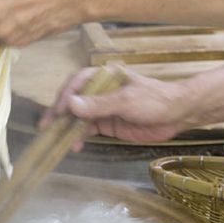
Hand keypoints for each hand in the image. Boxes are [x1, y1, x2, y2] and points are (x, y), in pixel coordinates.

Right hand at [39, 68, 200, 144]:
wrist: (177, 114)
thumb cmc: (154, 100)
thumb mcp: (126, 101)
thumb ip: (99, 104)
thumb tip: (70, 104)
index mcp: (104, 76)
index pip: (77, 83)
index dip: (64, 96)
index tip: (57, 112)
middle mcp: (100, 90)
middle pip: (73, 100)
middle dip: (59, 113)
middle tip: (46, 128)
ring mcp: (104, 108)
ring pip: (79, 116)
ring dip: (67, 127)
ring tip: (57, 140)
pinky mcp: (108, 123)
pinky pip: (88, 129)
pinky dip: (79, 136)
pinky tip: (74, 145)